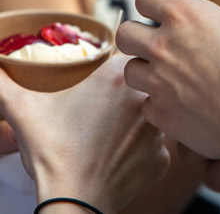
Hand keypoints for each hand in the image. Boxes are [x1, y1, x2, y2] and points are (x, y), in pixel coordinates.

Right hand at [0, 54, 169, 213]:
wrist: (71, 202)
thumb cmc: (52, 151)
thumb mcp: (23, 109)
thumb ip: (4, 83)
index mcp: (118, 76)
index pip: (126, 60)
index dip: (114, 71)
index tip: (102, 86)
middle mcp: (146, 97)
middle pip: (142, 87)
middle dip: (126, 97)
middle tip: (103, 115)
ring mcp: (158, 129)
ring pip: (151, 117)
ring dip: (136, 124)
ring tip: (109, 138)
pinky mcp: (162, 158)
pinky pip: (156, 148)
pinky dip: (141, 152)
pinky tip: (120, 158)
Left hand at [116, 0, 219, 160]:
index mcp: (185, 15)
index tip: (164, 8)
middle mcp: (163, 46)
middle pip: (124, 32)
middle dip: (137, 36)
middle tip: (159, 43)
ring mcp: (157, 82)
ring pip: (129, 71)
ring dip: (145, 71)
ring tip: (167, 75)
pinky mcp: (161, 114)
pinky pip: (147, 106)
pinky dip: (158, 104)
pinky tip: (179, 105)